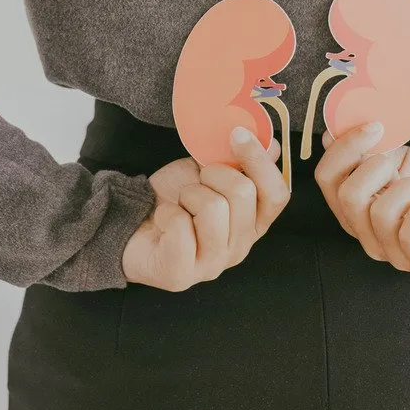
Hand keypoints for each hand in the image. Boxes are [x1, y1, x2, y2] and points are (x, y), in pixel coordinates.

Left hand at [121, 125, 289, 290]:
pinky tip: (164, 220)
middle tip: (197, 181)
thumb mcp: (209, 173)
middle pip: (244, 195)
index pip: (277, 195)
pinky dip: (167, 212)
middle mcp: (239, 248)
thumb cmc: (174, 199)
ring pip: (213, 209)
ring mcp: (212, 266)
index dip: (261, 162)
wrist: (132, 223)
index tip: (237, 134)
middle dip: (214, 174)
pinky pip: (180, 226)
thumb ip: (241, 162)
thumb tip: (273, 145)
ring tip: (180, 203)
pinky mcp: (181, 275)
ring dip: (189, 194)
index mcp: (253, 224)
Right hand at [313, 120, 409, 275]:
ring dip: (409, 188)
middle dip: (377, 167)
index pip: (325, 179)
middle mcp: (366, 235)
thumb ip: (367, 152)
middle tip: (399, 163)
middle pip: (347, 196)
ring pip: (381, 213)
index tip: (375, 126)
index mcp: (354, 208)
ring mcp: (393, 254)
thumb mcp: (399, 160)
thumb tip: (332, 133)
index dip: (343, 148)